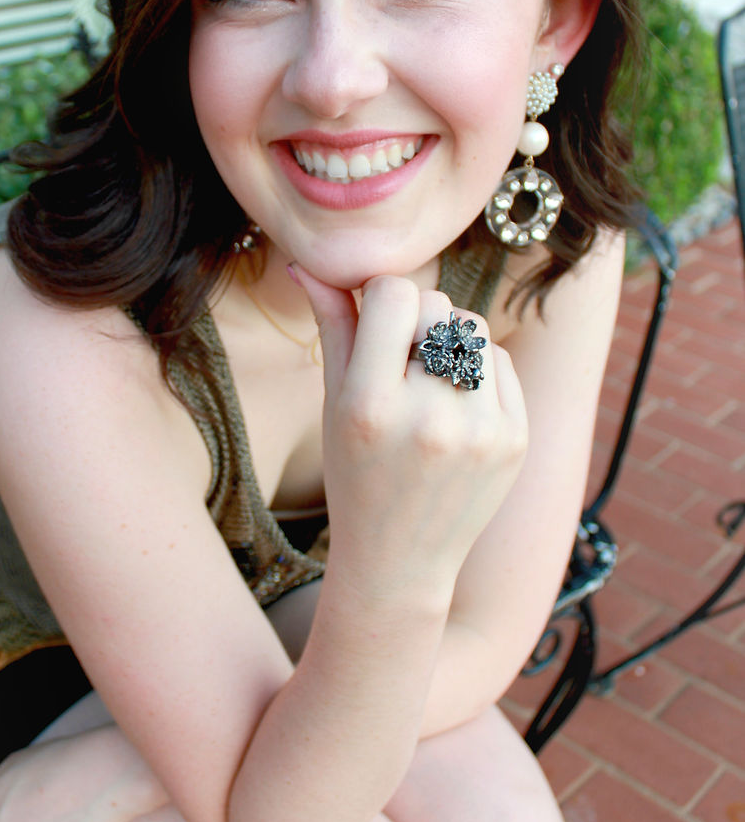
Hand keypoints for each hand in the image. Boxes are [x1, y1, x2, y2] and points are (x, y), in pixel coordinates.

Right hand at [291, 268, 527, 593]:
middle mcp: (427, 418)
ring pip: (473, 329)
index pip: (396, 294)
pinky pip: (500, 363)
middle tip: (401, 360)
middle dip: (418, 320)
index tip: (376, 322)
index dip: (383, 298)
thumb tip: (309, 263)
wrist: (401, 559)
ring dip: (451, 341)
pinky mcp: (513, 440)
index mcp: (370, 406)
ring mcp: (478, 431)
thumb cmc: (356, 472)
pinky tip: (455, 410)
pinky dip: (478, 372)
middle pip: (438, 305)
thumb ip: (332, 326)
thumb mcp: (334, 403)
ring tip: (428, 384)